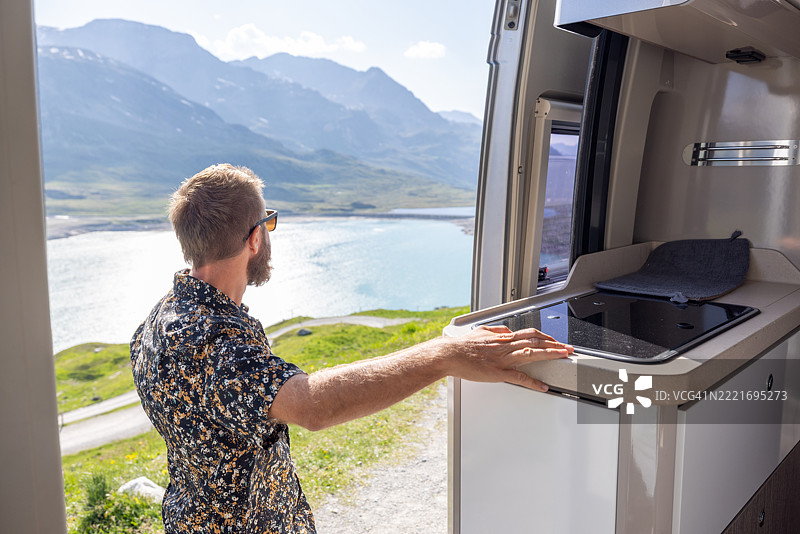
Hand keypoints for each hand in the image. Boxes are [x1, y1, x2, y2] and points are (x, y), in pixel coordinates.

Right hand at [441, 325, 572, 391]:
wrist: (450, 354)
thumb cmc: (463, 345)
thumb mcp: (481, 331)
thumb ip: (496, 330)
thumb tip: (507, 331)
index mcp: (503, 338)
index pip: (530, 334)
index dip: (546, 337)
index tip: (556, 340)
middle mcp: (506, 346)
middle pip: (536, 342)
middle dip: (555, 344)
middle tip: (569, 349)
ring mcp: (503, 359)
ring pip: (532, 354)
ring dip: (550, 355)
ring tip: (564, 357)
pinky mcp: (498, 373)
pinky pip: (519, 378)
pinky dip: (533, 382)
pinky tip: (543, 386)